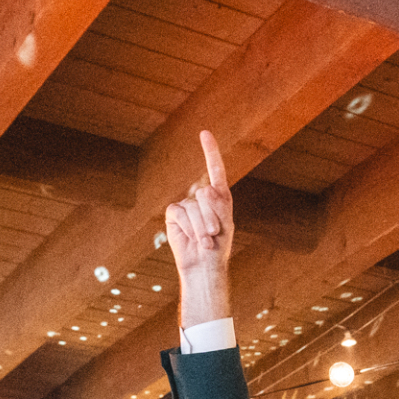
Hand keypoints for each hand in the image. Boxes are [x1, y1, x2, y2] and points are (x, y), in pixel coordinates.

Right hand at [164, 129, 232, 325]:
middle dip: (213, 215)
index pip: (215, 170)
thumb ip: (218, 204)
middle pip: (206, 194)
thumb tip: (202, 190)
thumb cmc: (219, 246)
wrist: (204, 266)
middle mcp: (200, 198)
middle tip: (215, 233)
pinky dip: (189, 227)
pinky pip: (179, 212)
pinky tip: (194, 239)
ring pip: (193, 205)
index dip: (209, 152)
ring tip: (206, 240)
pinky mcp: (173, 214)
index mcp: (218, 197)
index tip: (204, 133)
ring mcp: (185, 205)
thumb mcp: (225, 224)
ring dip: (202, 225)